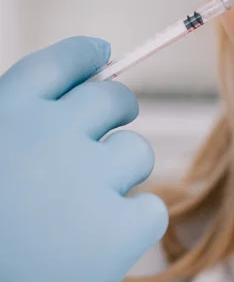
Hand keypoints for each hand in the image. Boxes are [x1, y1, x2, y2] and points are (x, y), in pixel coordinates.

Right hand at [0, 37, 167, 281]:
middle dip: (119, 109)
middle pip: (112, 99)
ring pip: (137, 152)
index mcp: (3, 116)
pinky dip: (132, 226)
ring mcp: (86, 179)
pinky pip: (151, 210)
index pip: (58, 64)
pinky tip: (100, 247)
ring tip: (82, 213)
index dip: (84, 55)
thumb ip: (22, 126)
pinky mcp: (116, 229)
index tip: (102, 53)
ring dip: (121, 175)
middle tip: (112, 132)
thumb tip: (91, 76)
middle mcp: (48, 135)